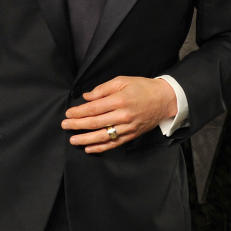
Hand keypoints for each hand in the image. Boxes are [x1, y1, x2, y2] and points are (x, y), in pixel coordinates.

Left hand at [61, 76, 176, 153]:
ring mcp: (128, 127)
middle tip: (64, 126)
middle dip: (77, 125)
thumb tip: (86, 97)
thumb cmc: (142, 88)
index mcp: (119, 100)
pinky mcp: (132, 135)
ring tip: (73, 140)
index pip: (93, 108)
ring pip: (103, 136)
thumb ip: (102, 89)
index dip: (79, 112)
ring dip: (86, 139)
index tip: (68, 113)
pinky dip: (101, 147)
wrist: (165, 99)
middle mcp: (123, 115)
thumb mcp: (122, 81)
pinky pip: (114, 143)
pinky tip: (89, 149)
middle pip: (95, 123)